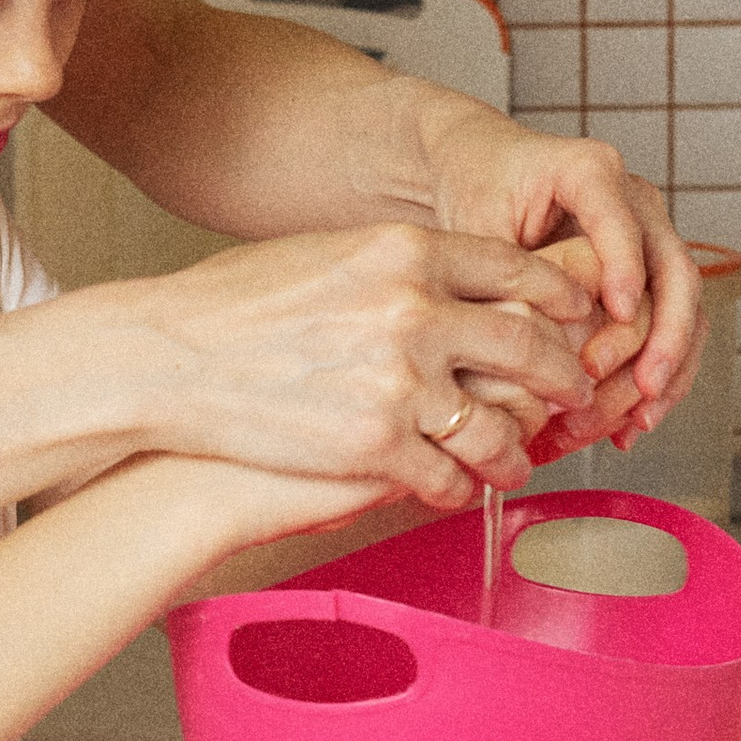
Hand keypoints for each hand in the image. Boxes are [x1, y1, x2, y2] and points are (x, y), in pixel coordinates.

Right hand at [128, 221, 605, 510]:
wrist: (164, 360)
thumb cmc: (232, 306)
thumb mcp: (325, 255)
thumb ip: (397, 266)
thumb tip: (456, 283)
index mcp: (404, 251)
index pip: (518, 270)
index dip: (561, 298)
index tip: (576, 318)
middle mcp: (413, 310)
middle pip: (530, 348)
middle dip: (564, 379)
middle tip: (575, 395)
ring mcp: (399, 380)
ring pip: (501, 428)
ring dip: (517, 449)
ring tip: (516, 458)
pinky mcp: (375, 445)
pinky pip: (449, 478)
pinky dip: (459, 489)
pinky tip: (455, 488)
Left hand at [409, 95, 705, 450]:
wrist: (478, 174)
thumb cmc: (475, 188)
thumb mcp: (476, 224)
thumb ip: (503, 274)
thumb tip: (527, 344)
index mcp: (591, 172)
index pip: (622, 222)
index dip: (626, 268)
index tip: (620, 313)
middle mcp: (635, 203)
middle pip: (676, 272)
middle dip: (665, 336)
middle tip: (639, 386)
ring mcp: (648, 240)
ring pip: (685, 310)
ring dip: (666, 370)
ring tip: (633, 421)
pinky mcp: (648, 278)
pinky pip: (672, 331)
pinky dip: (658, 379)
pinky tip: (631, 425)